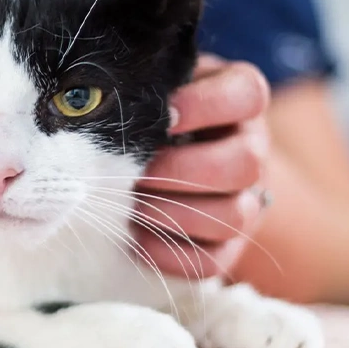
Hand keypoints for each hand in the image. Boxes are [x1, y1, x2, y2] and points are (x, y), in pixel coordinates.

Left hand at [132, 55, 271, 279]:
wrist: (175, 154)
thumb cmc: (154, 110)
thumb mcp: (157, 86)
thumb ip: (143, 88)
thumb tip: (95, 105)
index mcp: (239, 99)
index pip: (246, 94)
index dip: (205, 105)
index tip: (162, 115)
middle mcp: (253, 148)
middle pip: (245, 163)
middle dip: (182, 171)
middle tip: (136, 172)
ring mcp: (247, 199)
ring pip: (234, 215)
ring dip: (174, 213)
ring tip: (132, 205)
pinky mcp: (229, 244)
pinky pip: (213, 261)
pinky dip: (170, 254)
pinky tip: (135, 239)